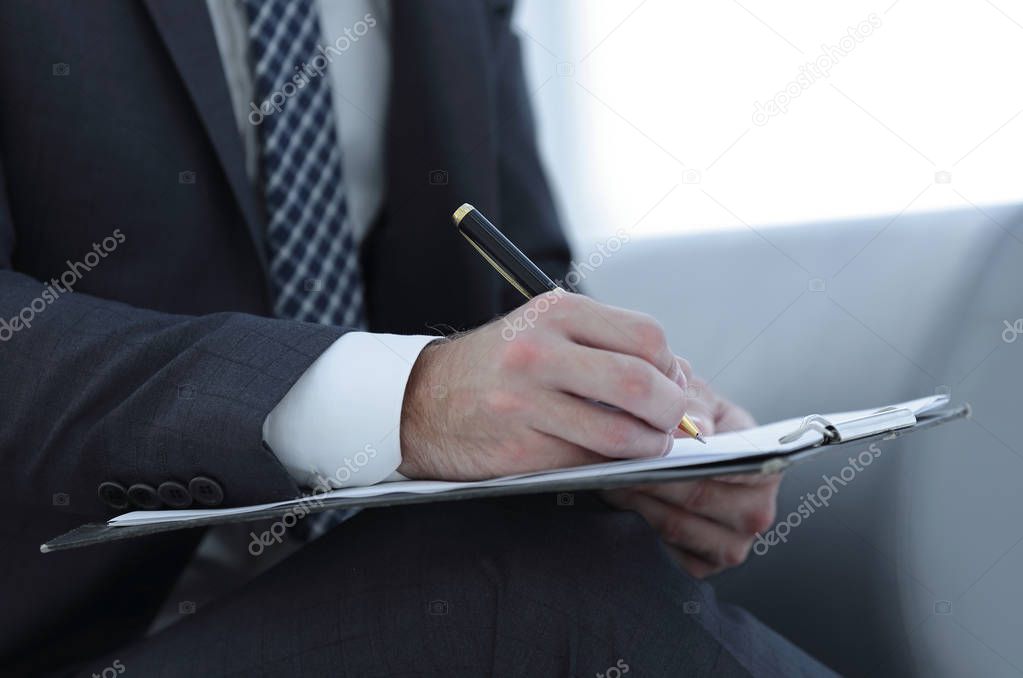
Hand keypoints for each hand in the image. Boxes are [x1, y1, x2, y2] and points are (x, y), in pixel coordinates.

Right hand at [399, 291, 690, 480]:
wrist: (421, 401)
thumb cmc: (498, 366)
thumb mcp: (545, 331)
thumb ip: (607, 344)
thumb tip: (680, 378)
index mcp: (555, 312)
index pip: (646, 336)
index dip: (672, 367)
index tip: (672, 383)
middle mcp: (539, 351)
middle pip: (641, 384)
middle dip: (671, 411)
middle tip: (672, 423)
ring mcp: (526, 402)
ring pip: (620, 432)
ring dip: (649, 446)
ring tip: (648, 445)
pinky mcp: (519, 447)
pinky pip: (588, 461)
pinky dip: (612, 465)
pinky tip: (610, 458)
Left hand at [603, 377, 781, 577]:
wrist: (674, 444)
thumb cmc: (690, 416)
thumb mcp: (694, 396)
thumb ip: (695, 406)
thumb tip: (699, 431)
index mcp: (767, 466)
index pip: (741, 467)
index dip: (695, 456)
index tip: (658, 445)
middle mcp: (757, 511)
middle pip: (700, 498)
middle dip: (653, 476)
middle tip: (615, 458)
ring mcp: (732, 543)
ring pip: (676, 525)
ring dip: (637, 499)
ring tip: (607, 474)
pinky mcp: (702, 565)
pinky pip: (665, 551)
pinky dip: (637, 526)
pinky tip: (618, 500)